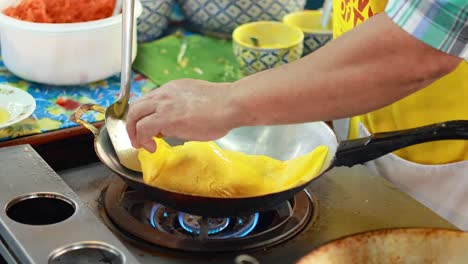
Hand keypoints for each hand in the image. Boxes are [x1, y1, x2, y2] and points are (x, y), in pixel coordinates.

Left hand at [126, 79, 240, 151]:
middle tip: (139, 137)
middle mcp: (164, 93)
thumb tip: (178, 125)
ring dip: (133, 131)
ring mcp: (163, 104)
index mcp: (173, 88)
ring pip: (134, 115)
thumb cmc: (223, 106)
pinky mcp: (164, 118)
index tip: (150, 127)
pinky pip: (143, 128)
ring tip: (141, 144)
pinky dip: (142, 139)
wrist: (230, 104)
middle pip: (136, 105)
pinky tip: (151, 147)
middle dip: (133, 123)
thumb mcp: (198, 103)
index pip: (149, 99)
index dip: (145, 115)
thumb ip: (184, 110)